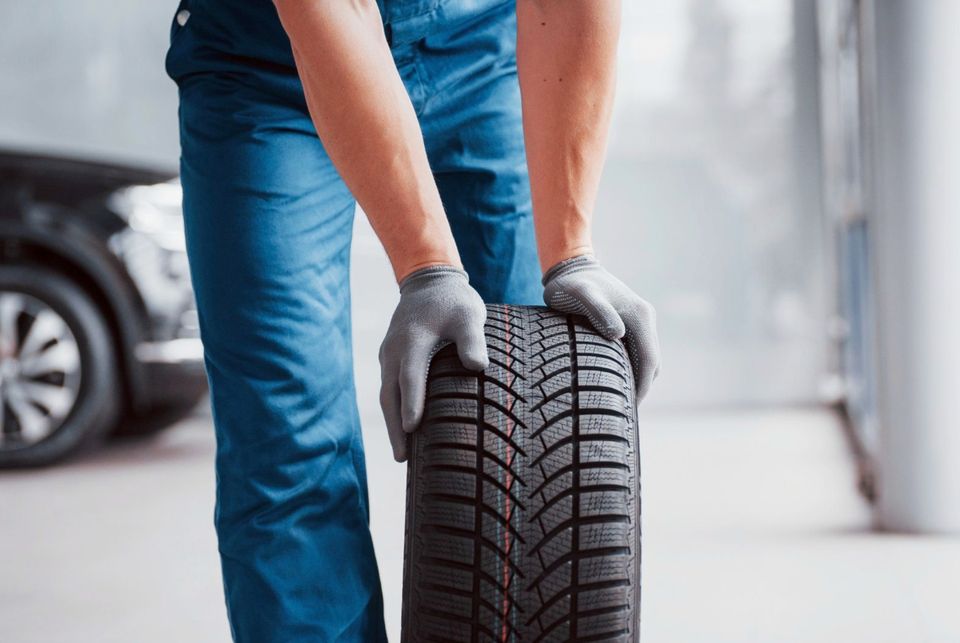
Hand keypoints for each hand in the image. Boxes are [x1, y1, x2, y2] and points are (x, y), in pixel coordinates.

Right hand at [379, 266, 488, 461]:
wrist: (429, 282)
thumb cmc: (454, 301)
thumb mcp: (469, 315)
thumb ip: (472, 340)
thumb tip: (478, 367)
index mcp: (412, 340)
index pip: (411, 376)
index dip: (412, 402)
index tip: (412, 427)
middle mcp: (394, 350)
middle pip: (390, 394)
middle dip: (395, 427)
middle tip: (402, 458)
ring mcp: (388, 355)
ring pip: (386, 394)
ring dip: (392, 422)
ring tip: (402, 453)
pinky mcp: (390, 359)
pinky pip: (389, 387)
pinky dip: (393, 409)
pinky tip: (403, 428)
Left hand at [542, 255, 660, 400]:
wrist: (571, 265)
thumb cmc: (571, 283)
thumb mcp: (581, 295)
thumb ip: (598, 311)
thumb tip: (617, 335)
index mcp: (639, 315)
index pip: (649, 359)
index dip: (642, 385)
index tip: (630, 407)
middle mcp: (644, 317)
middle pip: (652, 362)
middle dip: (642, 387)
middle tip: (622, 412)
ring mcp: (638, 319)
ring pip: (646, 358)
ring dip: (638, 379)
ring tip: (619, 402)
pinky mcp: (629, 322)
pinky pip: (637, 351)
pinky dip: (632, 368)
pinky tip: (614, 381)